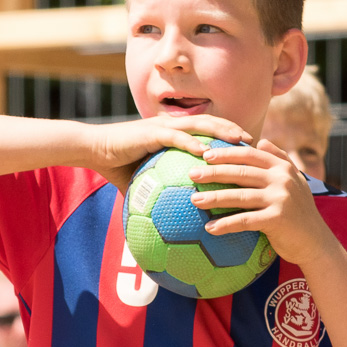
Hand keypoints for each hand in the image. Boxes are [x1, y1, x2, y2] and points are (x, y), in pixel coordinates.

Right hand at [90, 115, 249, 193]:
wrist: (92, 150)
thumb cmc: (116, 166)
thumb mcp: (142, 184)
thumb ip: (158, 197)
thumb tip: (168, 223)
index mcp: (173, 135)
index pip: (206, 131)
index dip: (227, 137)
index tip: (247, 149)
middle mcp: (172, 126)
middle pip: (211, 123)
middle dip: (234, 130)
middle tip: (255, 143)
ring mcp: (163, 127)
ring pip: (200, 124)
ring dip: (222, 131)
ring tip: (240, 141)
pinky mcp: (150, 132)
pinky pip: (176, 137)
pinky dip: (193, 144)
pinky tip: (208, 153)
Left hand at [189, 141, 334, 267]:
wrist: (315, 242)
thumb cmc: (299, 213)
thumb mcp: (295, 182)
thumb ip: (280, 159)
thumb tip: (261, 140)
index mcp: (282, 167)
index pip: (250, 155)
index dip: (227, 153)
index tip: (206, 155)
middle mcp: (282, 180)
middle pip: (241, 173)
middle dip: (214, 172)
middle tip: (192, 174)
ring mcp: (280, 199)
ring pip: (240, 196)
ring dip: (214, 198)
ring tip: (194, 200)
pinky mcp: (277, 219)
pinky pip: (244, 220)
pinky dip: (225, 224)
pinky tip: (209, 228)